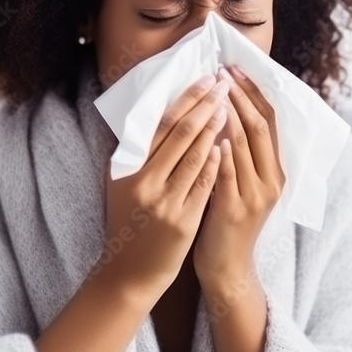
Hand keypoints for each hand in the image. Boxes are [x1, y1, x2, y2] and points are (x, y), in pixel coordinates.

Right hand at [98, 74, 230, 300]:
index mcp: (128, 168)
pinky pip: (203, 185)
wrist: (129, 271)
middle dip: (204, 104)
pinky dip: (215, 162)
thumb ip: (137, 154)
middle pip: (179, 134)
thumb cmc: (129, 222)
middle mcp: (144, 182)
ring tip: (228, 105)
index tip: (205, 80)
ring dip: (213, 127)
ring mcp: (164, 202)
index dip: (186, 99)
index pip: (162, 124)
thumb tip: (161, 115)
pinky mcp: (182, 221)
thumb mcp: (122, 184)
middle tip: (223, 83)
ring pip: (194, 156)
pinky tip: (226, 144)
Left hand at [193, 64, 285, 290]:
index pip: (269, 121)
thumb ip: (238, 153)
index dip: (254, 93)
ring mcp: (255, 195)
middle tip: (224, 72)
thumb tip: (223, 111)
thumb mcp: (239, 182)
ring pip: (245, 146)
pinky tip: (213, 134)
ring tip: (216, 90)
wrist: (226, 266)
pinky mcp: (235, 209)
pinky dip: (222, 152)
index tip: (235, 69)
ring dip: (229, 114)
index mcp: (275, 171)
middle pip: (260, 127)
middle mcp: (271, 180)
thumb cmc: (225, 220)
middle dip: (241, 96)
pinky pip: (229, 174)